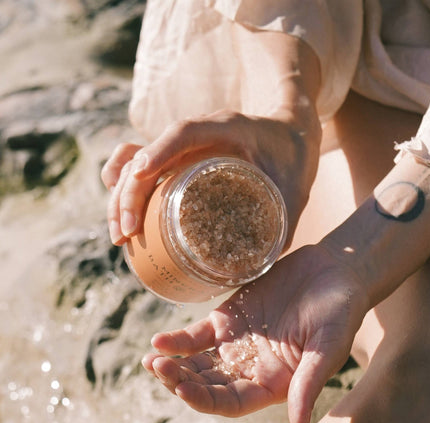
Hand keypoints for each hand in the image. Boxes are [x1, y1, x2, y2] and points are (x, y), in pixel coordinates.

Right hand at [100, 108, 320, 245]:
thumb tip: (255, 270)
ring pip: (136, 160)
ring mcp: (185, 147)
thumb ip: (282, 228)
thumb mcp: (295, 194)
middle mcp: (200, 134)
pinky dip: (124, 184)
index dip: (160, 151)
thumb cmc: (294, 164)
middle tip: (127, 234)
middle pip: (149, 153)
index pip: (186, 131)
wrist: (292, 137)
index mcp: (230, 130)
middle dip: (130, 192)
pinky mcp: (179, 160)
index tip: (140, 178)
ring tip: (121, 234)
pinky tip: (120, 213)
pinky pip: (141, 164)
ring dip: (120, 194)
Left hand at [142, 243, 368, 422]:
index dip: (205, 401)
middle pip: (207, 386)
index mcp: (272, 385)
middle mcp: (249, 370)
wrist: (334, 272)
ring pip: (197, 364)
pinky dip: (177, 340)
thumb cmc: (340, 313)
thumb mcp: (327, 347)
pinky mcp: (227, 319)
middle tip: (160, 369)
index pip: (231, 403)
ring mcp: (236, 344)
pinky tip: (159, 340)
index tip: (183, 390)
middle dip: (181, 382)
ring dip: (173, 365)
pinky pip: (196, 335)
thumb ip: (309, 384)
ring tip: (152, 360)